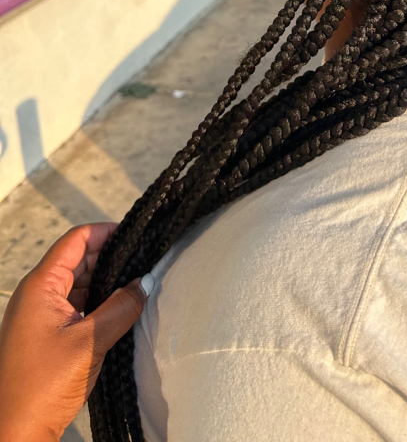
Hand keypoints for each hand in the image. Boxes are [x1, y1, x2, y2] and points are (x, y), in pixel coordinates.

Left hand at [0, 223, 146, 441]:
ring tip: (137, 285)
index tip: (136, 234)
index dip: (106, 232)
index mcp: (40, 286)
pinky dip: (98, 303)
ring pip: (79, 284)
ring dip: (106, 282)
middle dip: (111, 257)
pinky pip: (75, 307)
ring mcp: (39, 316)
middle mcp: (36, 295)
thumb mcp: (91, 342)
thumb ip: (122, 307)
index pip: (76, 240)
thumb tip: (145, 282)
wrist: (14, 435)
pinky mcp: (45, 336)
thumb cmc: (42, 387)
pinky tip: (120, 311)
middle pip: (78, 260)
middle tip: (144, 261)